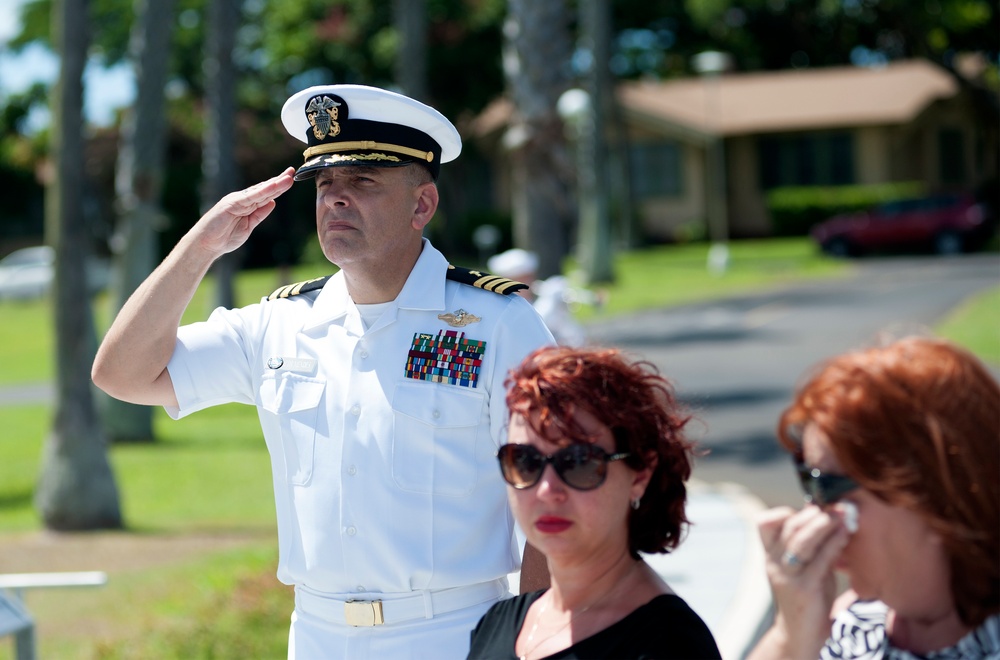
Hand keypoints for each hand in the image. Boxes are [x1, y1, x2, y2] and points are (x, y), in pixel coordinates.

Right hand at [190, 167, 295, 257]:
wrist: (206, 244)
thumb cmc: (224, 236)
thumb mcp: (249, 226)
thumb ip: (260, 214)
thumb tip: (272, 203)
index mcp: (248, 205)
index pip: (266, 194)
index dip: (278, 187)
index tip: (290, 179)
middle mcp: (243, 200)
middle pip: (265, 189)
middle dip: (279, 181)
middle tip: (292, 171)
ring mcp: (237, 200)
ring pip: (260, 191)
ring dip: (274, 185)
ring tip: (288, 178)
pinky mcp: (231, 204)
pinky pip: (250, 197)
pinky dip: (262, 191)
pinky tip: (272, 186)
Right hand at [755, 505, 849, 657]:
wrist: (802, 635)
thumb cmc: (807, 596)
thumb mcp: (804, 566)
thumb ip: (812, 546)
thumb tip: (830, 517)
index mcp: (770, 555)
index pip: (766, 523)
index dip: (787, 512)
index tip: (811, 508)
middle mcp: (773, 563)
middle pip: (787, 527)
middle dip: (812, 513)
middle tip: (834, 505)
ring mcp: (786, 576)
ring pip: (801, 541)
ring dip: (822, 524)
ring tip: (840, 513)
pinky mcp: (803, 589)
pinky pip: (819, 560)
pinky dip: (833, 543)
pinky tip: (845, 533)